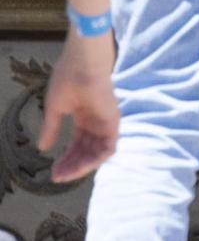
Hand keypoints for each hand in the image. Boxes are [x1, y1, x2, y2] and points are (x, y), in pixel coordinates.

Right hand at [41, 32, 117, 181]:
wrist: (83, 63)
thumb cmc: (68, 79)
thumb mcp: (56, 108)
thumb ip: (52, 128)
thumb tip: (43, 148)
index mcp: (84, 116)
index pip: (77, 143)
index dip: (65, 158)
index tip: (52, 171)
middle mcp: (97, 121)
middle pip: (86, 150)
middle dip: (71, 165)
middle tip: (56, 177)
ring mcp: (106, 122)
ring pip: (97, 153)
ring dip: (81, 167)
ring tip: (64, 176)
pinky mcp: (113, 122)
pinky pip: (107, 148)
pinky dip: (94, 161)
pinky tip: (78, 168)